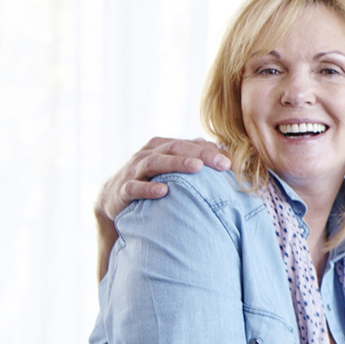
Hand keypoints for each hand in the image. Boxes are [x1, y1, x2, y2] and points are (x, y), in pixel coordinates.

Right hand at [96, 137, 230, 223]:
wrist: (113, 199)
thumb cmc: (152, 182)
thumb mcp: (172, 170)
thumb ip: (196, 160)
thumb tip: (227, 158)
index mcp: (162, 147)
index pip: (189, 144)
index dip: (210, 150)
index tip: (231, 162)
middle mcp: (147, 155)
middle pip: (174, 148)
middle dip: (200, 154)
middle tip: (221, 163)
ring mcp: (133, 171)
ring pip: (154, 163)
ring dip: (176, 164)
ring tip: (197, 168)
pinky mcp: (122, 191)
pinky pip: (134, 187)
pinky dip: (148, 188)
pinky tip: (163, 191)